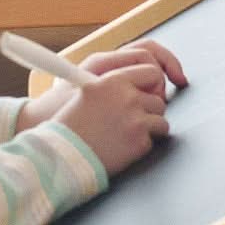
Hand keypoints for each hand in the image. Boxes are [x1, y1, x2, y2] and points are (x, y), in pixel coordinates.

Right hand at [56, 48, 177, 176]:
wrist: (63, 153)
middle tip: (134, 120)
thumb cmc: (70, 126)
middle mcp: (127, 96)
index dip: (155, 84)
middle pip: (158, 99)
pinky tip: (125, 146)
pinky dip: (143, 144)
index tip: (153, 92)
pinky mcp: (139, 139)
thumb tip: (139, 87)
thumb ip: (113, 85)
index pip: (152, 71)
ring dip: (149, 128)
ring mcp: (135, 118)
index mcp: (113, 80)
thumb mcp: (87, 91)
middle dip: (151, 110)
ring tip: (127, 134)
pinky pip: (154, 140)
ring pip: (161, 120)